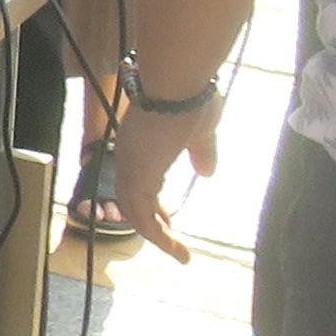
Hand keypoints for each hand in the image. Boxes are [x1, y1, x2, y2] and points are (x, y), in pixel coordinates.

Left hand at [110, 94, 224, 260]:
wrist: (179, 83)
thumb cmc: (191, 98)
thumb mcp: (202, 130)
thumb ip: (201, 151)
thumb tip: (206, 172)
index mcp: (142, 142)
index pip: (139, 178)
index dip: (152, 199)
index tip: (167, 216)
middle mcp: (129, 155)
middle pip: (132, 196)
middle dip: (151, 220)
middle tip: (169, 237)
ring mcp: (129, 165)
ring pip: (134, 210)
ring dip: (155, 234)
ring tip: (178, 252)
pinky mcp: (136, 176)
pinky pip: (140, 216)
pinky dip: (155, 235)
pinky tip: (174, 247)